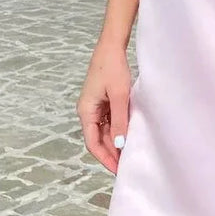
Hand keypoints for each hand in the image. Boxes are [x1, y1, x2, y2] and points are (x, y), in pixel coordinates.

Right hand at [75, 36, 131, 175]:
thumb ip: (119, 121)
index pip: (92, 143)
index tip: (118, 170)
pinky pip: (108, 121)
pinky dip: (117, 130)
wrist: (112, 45)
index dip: (105, 158)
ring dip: (114, 142)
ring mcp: (95, 106)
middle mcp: (87, 111)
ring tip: (129, 154)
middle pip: (97, 139)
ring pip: (103, 131)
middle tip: (126, 166)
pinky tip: (128, 136)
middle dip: (110, 153)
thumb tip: (119, 144)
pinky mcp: (103, 100)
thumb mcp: (119, 96)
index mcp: (86, 111)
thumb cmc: (113, 68)